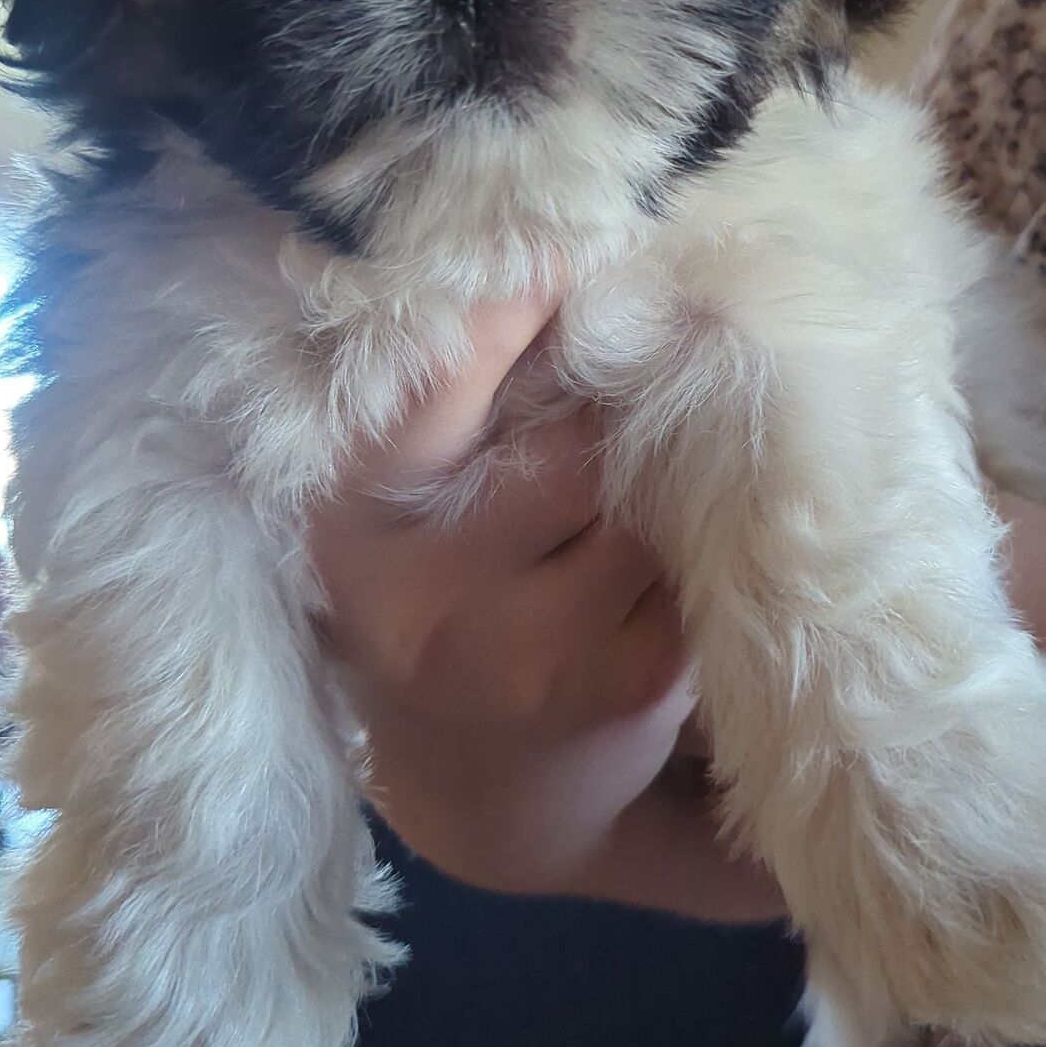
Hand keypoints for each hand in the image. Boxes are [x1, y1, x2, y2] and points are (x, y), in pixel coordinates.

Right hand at [307, 295, 782, 921]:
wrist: (484, 792)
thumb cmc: (449, 605)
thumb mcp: (406, 517)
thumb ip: (458, 417)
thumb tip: (573, 274)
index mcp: (353, 529)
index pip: (435, 388)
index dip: (505, 310)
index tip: (557, 254)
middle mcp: (425, 600)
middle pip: (570, 444)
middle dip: (610, 413)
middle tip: (633, 390)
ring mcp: (528, 653)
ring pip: (641, 499)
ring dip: (658, 485)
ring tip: (634, 501)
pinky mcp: (624, 687)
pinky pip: (689, 564)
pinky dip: (692, 551)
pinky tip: (663, 568)